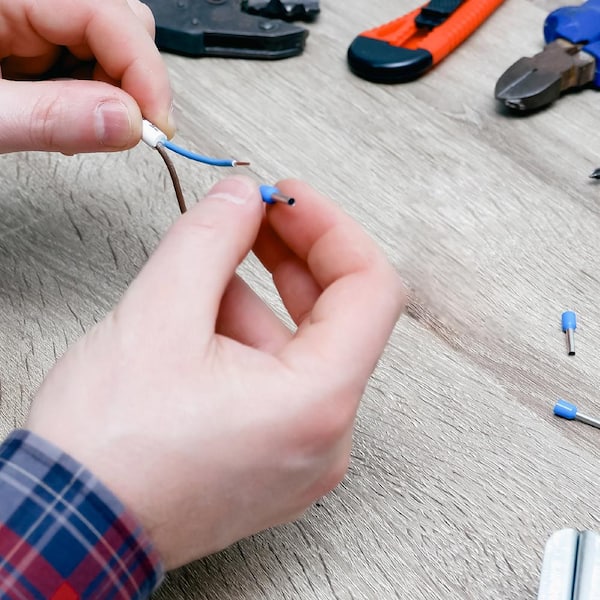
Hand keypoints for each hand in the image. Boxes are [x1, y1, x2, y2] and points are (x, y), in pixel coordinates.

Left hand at [0, 0, 172, 153]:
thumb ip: (50, 116)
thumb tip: (126, 122)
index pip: (106, 13)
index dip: (143, 68)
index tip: (157, 124)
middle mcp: (27, 3)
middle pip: (119, 26)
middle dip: (134, 83)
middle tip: (130, 131)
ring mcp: (29, 22)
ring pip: (107, 49)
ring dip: (113, 97)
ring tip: (86, 130)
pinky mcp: (29, 46)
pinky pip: (82, 66)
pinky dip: (90, 102)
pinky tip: (69, 121)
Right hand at [26, 176, 404, 568]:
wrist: (70, 532)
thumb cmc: (108, 450)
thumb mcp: (158, 316)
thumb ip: (210, 239)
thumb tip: (242, 198)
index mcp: (317, 405)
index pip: (370, 290)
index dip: (332, 229)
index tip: (291, 199)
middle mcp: (324, 438)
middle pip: (340, 317)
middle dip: (295, 255)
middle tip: (255, 216)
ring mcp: (301, 453)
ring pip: (304, 347)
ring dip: (262, 296)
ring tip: (211, 267)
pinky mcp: (274, 458)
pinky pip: (283, 381)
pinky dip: (251, 338)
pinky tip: (207, 317)